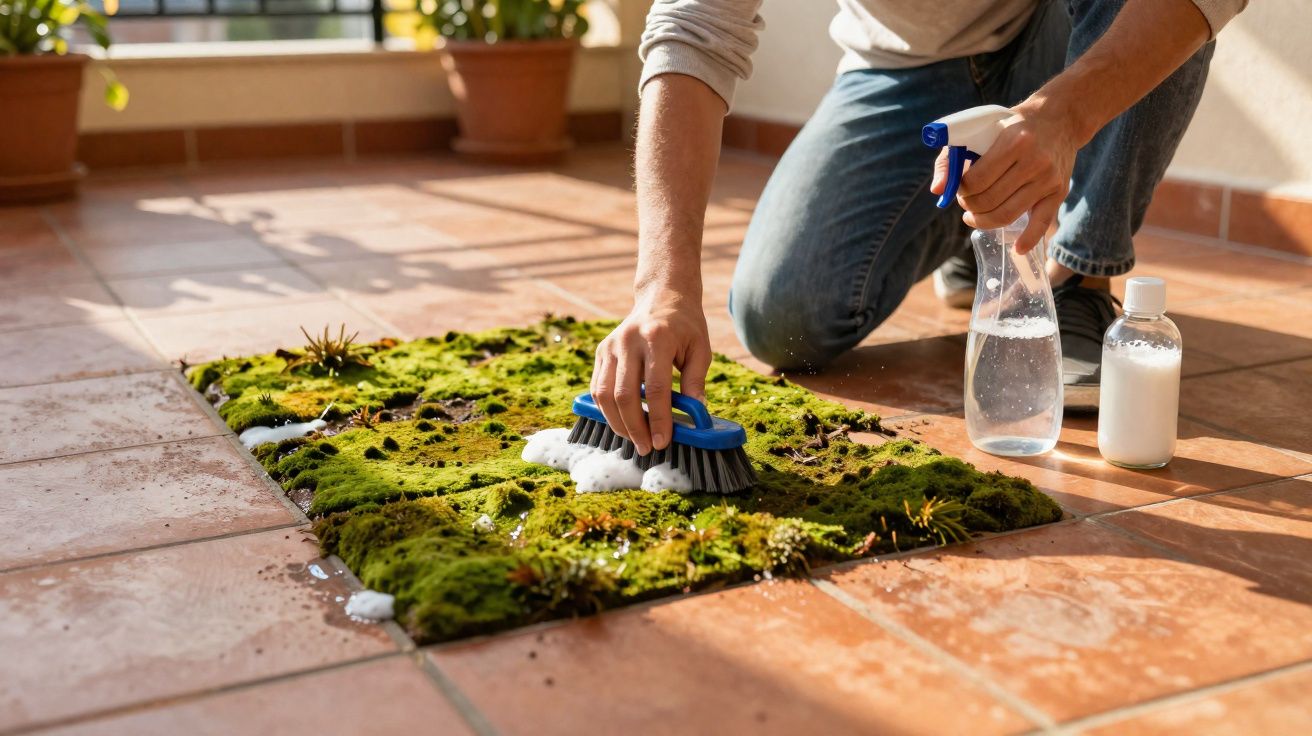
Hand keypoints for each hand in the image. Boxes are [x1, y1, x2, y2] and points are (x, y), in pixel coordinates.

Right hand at [590, 288, 711, 454]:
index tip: (662, 442)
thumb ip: (696, 381)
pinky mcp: (601, 351)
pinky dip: (607, 409)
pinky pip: (597, 387)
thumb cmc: (685, 327)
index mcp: (658, 338)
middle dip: (634, 427)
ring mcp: (611, 345)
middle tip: (646, 448)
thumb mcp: (700, 349)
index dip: (658, 420)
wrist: (662, 297)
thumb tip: (695, 415)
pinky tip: (621, 422)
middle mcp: (629, 341)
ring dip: (617, 423)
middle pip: (624, 395)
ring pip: (604, 394)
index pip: (656, 389)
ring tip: (634, 439)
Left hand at [930, 101, 1081, 253]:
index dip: (961, 190)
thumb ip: (952, 157)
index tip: (959, 188)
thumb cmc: (1013, 125)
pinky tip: (1016, 250)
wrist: (1060, 119)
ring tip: (974, 216)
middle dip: (969, 206)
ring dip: (983, 221)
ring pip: (1007, 215)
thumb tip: (937, 191)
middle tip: (966, 202)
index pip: (976, 181)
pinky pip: (1041, 223)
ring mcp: (1048, 179)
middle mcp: (1034, 162)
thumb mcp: (981, 128)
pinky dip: (1028, 240)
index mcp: (1014, 142)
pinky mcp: (1059, 192)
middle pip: (989, 200)